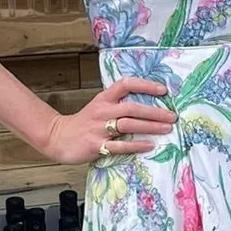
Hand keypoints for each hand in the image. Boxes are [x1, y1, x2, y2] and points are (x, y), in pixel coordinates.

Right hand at [41, 77, 174, 163]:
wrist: (58, 137)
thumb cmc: (84, 123)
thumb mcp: (99, 106)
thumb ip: (118, 104)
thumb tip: (147, 105)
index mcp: (104, 98)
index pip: (126, 84)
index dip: (145, 85)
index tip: (163, 90)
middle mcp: (103, 111)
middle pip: (132, 107)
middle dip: (155, 112)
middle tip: (172, 116)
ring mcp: (99, 128)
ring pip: (128, 124)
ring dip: (150, 126)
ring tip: (167, 129)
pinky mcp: (97, 145)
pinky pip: (120, 145)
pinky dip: (136, 145)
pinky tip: (149, 145)